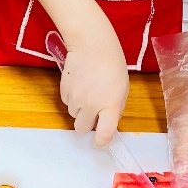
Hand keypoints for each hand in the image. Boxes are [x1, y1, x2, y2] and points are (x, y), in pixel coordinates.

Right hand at [60, 26, 128, 147]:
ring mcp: (76, 97)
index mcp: (110, 104)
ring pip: (73, 114)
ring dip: (79, 109)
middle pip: (82, 128)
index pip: (105, 133)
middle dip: (86, 124)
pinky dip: (71, 98)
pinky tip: (78, 84)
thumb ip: (116, 107)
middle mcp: (91, 104)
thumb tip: (107, 120)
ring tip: (86, 91)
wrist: (92, 44)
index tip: (99, 143)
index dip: (101, 142)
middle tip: (92, 113)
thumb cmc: (112, 64)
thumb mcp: (122, 88)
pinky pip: (66, 102)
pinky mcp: (64, 89)